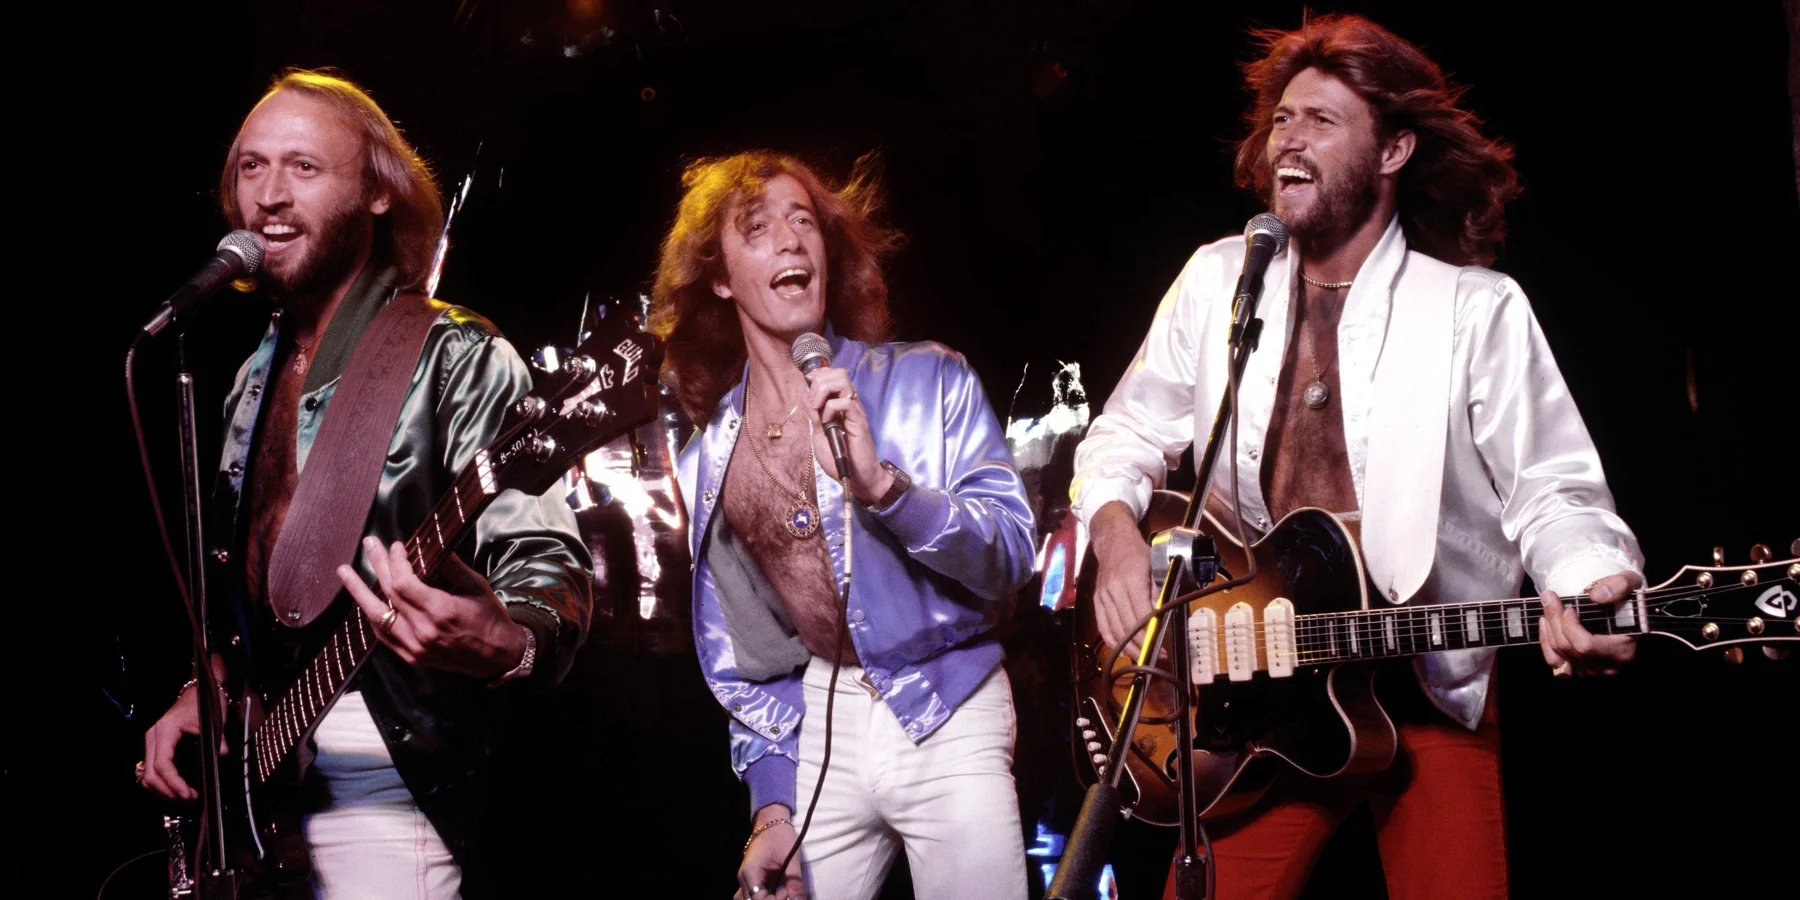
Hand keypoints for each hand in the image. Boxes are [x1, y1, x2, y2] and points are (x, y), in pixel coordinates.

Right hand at [140, 677, 224, 802]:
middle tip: (191, 799)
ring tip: (186, 797)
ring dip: (164, 791)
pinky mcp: (155, 748)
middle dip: (169, 791)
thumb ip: (217, 740)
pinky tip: (177, 790)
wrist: (197, 690)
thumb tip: (222, 756)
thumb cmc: (204, 703)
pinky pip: (150, 771)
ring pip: (147, 776)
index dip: (174, 783)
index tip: (188, 794)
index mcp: (165, 731)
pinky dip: (161, 784)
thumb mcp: (213, 720)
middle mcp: (153, 738)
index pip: (162, 764)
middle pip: (150, 774)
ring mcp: (152, 743)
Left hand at [338, 537, 526, 679]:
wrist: (499, 656)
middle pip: (388, 594)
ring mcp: (414, 647)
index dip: (395, 561)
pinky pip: (383, 636)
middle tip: (368, 544)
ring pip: (376, 617)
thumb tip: (432, 545)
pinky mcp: (412, 657)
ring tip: (345, 573)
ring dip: (359, 593)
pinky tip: (364, 602)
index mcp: (440, 611)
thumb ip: (452, 567)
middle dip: (376, 566)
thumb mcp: (477, 587)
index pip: (403, 582)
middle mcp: (422, 631)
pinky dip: (372, 617)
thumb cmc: (491, 619)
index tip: (396, 546)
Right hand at [735, 805, 804, 899]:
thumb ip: (795, 883)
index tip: (789, 895)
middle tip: (787, 892)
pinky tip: (780, 890)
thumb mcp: (791, 859)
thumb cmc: (780, 836)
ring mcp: (746, 880)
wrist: (771, 820)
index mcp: (750, 873)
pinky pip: (755, 894)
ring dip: (768, 898)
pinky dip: (767, 896)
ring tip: (784, 891)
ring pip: (752, 899)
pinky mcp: (753, 879)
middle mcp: (744, 879)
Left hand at [802, 364, 891, 503]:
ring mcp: (855, 410)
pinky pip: (845, 402)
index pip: (830, 375)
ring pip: (842, 380)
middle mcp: (849, 402)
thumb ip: (814, 416)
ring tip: (818, 408)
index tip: (808, 390)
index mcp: (839, 403)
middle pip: (837, 372)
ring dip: (823, 390)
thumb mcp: (819, 434)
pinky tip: (828, 423)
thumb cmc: (839, 457)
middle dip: (819, 381)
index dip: (817, 376)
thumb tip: (807, 397)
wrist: (857, 477)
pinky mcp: (859, 420)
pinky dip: (831, 408)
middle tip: (813, 402)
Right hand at [1091, 501, 1154, 661]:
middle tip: (1156, 657)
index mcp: (1130, 580)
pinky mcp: (1097, 600)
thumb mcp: (1155, 567)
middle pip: (1127, 626)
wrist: (1112, 541)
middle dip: (1142, 645)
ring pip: (1115, 629)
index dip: (1151, 634)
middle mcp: (1114, 590)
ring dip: (1128, 647)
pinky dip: (1112, 640)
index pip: (1141, 615)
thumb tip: (1163, 615)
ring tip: (1141, 658)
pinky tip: (1122, 650)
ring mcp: (1103, 596)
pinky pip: (1103, 626)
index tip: (1162, 647)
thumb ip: (1158, 591)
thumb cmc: (1138, 553)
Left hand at [1539, 571, 1641, 676]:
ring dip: (1549, 629)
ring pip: (1559, 655)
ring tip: (1548, 606)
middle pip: (1569, 648)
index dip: (1570, 626)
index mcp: (1622, 650)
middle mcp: (1607, 666)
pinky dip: (1546, 641)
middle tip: (1548, 597)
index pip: (1585, 646)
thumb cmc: (1627, 597)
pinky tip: (1546, 623)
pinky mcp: (1579, 669)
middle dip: (1554, 620)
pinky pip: (1554, 661)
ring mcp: (1592, 671)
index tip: (1569, 607)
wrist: (1628, 610)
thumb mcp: (1630, 582)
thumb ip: (1618, 585)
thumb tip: (1596, 596)